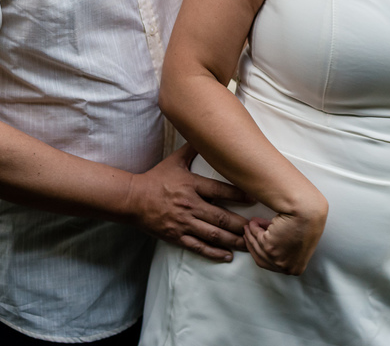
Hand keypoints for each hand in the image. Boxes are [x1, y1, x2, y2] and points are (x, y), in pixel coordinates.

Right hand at [126, 145, 250, 260]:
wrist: (133, 199)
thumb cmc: (155, 178)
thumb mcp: (174, 161)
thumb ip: (192, 149)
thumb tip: (204, 132)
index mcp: (191, 185)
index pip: (220, 190)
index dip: (239, 194)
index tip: (255, 197)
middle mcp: (189, 205)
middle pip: (220, 217)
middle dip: (240, 224)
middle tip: (256, 227)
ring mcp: (183, 223)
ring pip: (212, 234)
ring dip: (232, 240)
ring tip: (248, 243)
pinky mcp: (176, 236)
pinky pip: (198, 246)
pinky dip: (214, 253)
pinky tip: (227, 256)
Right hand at [242, 196, 326, 275]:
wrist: (308, 212)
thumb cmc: (307, 223)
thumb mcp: (295, 241)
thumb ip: (281, 246)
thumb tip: (265, 239)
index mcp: (296, 268)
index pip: (273, 265)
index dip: (262, 253)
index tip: (256, 245)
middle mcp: (286, 267)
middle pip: (262, 259)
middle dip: (253, 245)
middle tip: (248, 234)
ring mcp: (277, 259)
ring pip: (257, 247)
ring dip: (251, 236)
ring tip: (249, 226)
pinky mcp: (269, 247)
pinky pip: (257, 237)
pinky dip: (253, 229)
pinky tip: (253, 223)